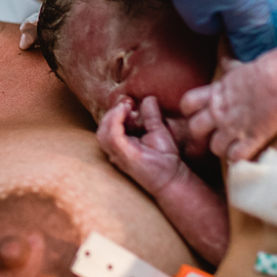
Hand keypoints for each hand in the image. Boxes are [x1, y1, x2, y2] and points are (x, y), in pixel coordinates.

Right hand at [96, 96, 227, 262]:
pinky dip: (115, 122)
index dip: (116, 111)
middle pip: (103, 129)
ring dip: (112, 116)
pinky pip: (111, 137)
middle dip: (113, 112)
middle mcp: (117, 152)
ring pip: (103, 133)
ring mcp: (119, 156)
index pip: (109, 127)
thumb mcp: (159, 131)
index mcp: (122, 147)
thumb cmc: (166, 160)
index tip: (130, 102)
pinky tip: (125, 112)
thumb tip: (149, 98)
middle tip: (128, 103)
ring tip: (126, 107)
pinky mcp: (124, 157)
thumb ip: (152, 116)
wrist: (174, 178)